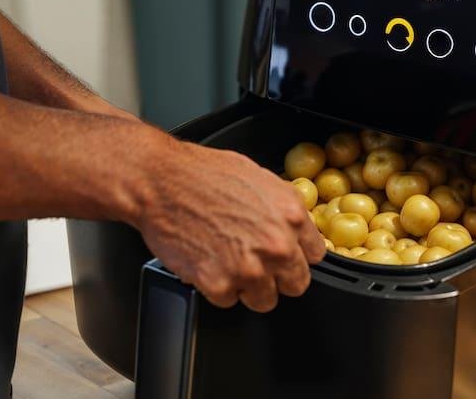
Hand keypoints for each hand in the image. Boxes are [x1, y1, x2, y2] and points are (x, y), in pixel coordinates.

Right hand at [127, 136, 325, 311]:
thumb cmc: (203, 174)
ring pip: (264, 300)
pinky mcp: (219, 285)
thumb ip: (283, 209)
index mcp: (292, 215)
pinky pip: (228, 301)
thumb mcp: (260, 178)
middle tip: (255, 263)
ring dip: (248, 287)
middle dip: (277, 276)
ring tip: (227, 261)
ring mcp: (250, 269)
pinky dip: (217, 287)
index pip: (315, 255)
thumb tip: (294, 228)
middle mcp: (277, 245)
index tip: (284, 256)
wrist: (160, 182)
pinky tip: (207, 261)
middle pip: (295, 284)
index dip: (296, 255)